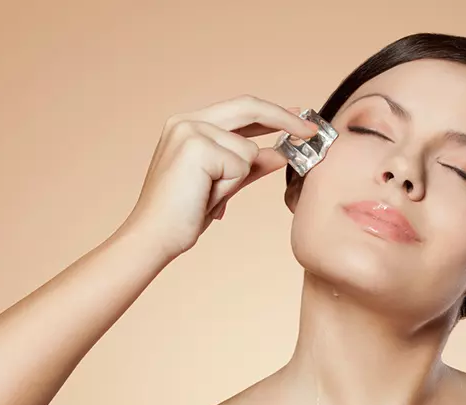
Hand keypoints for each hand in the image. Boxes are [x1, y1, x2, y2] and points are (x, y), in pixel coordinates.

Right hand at [122, 95, 318, 258]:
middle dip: (284, 119)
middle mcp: (186, 121)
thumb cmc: (182, 215)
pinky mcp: (196, 145)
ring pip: (248, 149)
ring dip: (236, 179)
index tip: (298, 118)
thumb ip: (250, 166)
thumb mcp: (223, 185)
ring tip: (207, 196)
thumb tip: (279, 154)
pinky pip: (240, 164)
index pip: (241, 109)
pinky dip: (229, 186)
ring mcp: (190, 130)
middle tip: (311, 132)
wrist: (154, 236)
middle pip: (248, 107)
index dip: (272, 114)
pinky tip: (204, 197)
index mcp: (188, 124)